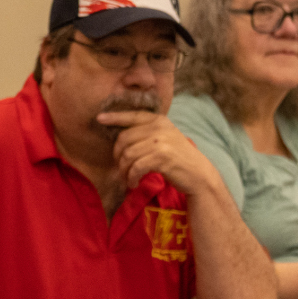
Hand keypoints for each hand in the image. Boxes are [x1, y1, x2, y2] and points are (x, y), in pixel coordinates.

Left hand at [98, 111, 216, 193]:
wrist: (198, 174)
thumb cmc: (177, 158)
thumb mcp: (164, 138)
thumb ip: (147, 132)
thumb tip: (120, 137)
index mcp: (159, 120)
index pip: (132, 116)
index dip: (114, 117)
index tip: (99, 118)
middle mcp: (159, 127)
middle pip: (124, 139)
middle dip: (117, 156)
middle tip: (120, 169)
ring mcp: (161, 141)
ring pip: (128, 154)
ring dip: (124, 170)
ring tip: (127, 179)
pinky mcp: (162, 157)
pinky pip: (135, 167)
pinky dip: (131, 177)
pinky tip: (133, 183)